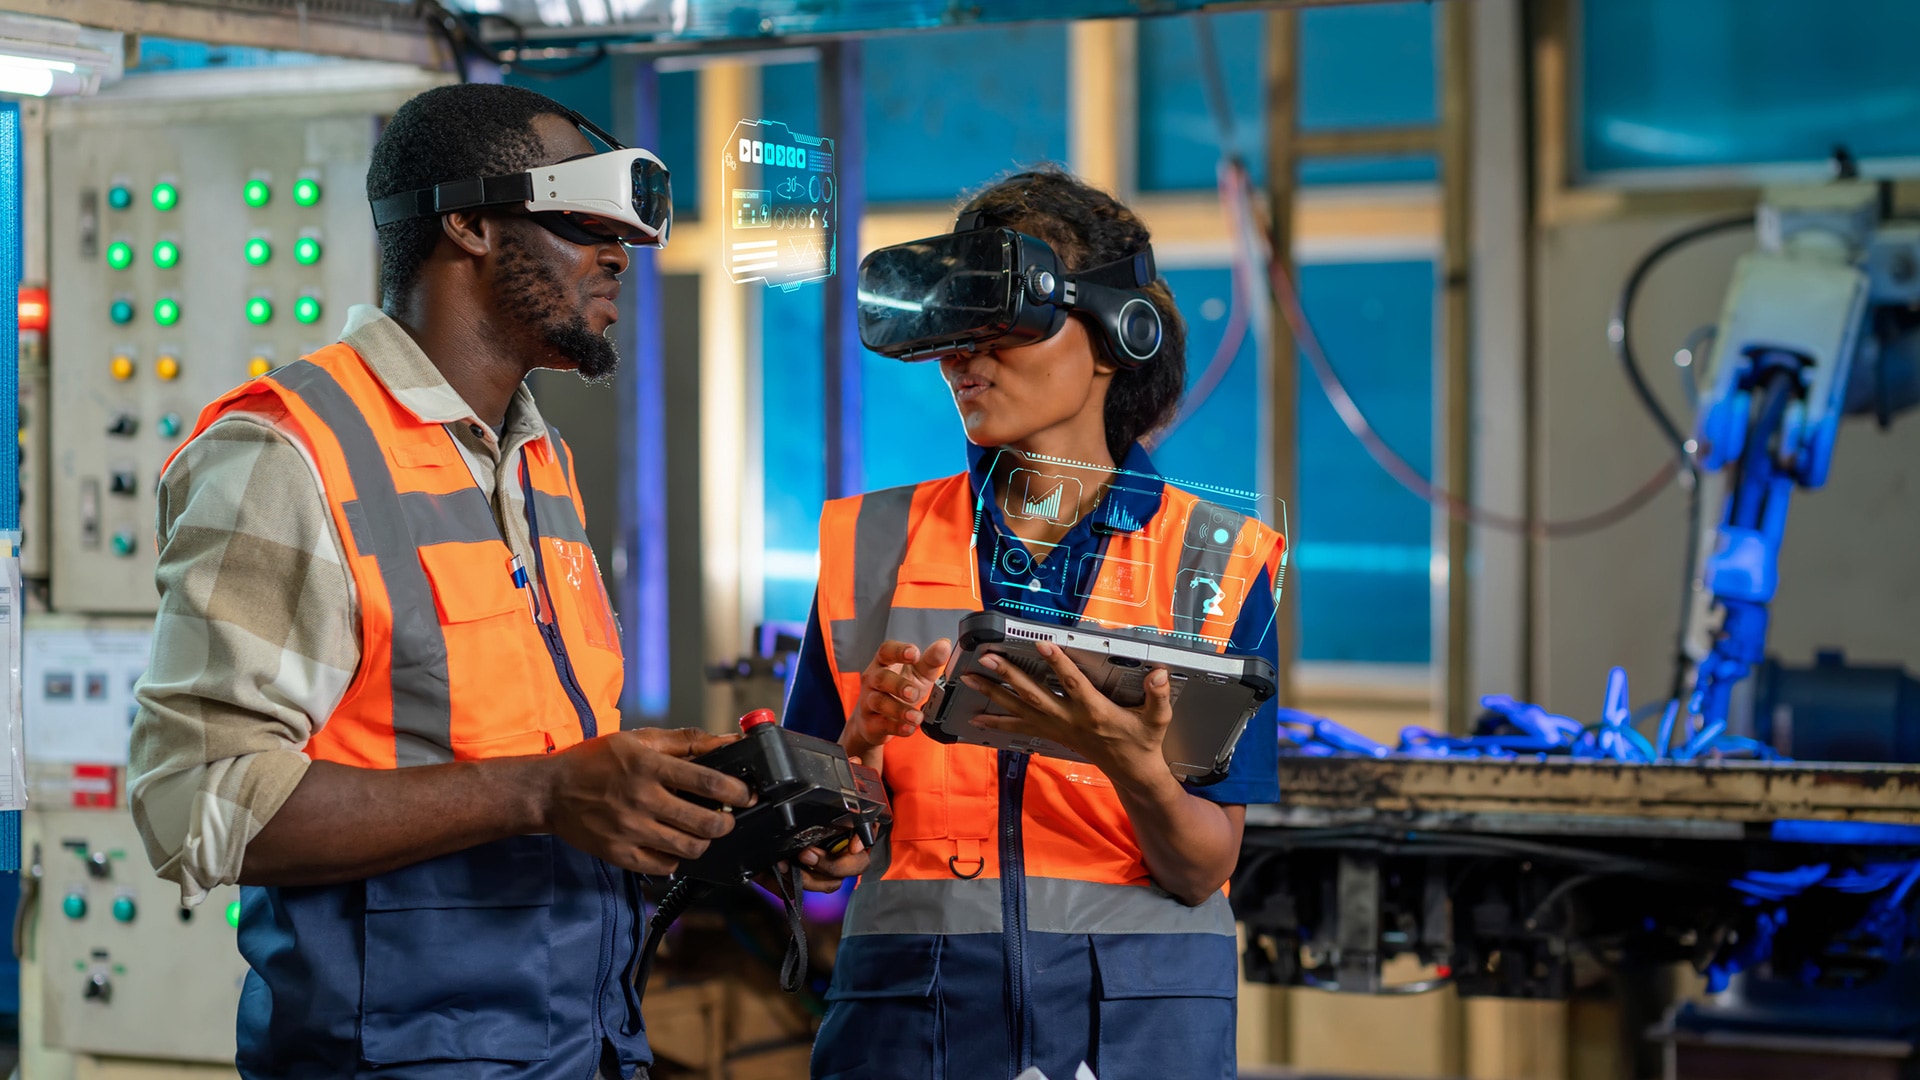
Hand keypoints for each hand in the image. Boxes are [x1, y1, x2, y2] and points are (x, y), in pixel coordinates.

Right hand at [544, 728, 753, 875]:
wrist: (550, 791)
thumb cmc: (596, 761)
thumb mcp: (640, 739)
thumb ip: (687, 740)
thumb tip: (730, 740)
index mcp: (648, 766)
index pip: (707, 781)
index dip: (736, 791)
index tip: (747, 795)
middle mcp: (641, 799)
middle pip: (704, 823)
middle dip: (727, 822)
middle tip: (728, 817)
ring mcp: (630, 830)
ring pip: (688, 849)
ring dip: (704, 842)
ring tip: (702, 831)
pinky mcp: (620, 854)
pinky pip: (664, 867)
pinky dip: (676, 858)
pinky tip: (673, 844)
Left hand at [774, 751, 874, 890]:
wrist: (777, 820)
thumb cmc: (809, 803)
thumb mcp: (823, 788)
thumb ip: (841, 774)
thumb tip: (854, 761)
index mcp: (852, 827)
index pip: (867, 837)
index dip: (862, 842)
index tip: (854, 845)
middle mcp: (844, 851)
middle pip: (854, 867)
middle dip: (831, 864)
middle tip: (807, 853)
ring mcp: (826, 868)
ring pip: (831, 884)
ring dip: (811, 878)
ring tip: (788, 863)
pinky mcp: (805, 878)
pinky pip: (805, 889)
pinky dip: (792, 883)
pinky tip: (780, 871)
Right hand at [843, 639, 952, 760]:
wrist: (876, 721)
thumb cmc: (898, 691)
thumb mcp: (918, 674)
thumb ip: (930, 661)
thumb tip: (944, 645)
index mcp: (884, 663)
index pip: (886, 651)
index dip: (899, 651)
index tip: (914, 653)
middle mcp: (873, 680)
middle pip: (881, 678)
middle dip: (899, 685)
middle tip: (914, 693)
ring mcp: (869, 702)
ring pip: (879, 702)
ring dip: (899, 710)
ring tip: (916, 716)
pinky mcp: (870, 723)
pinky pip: (880, 724)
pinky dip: (896, 727)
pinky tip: (908, 728)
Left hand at [962, 641, 1173, 786]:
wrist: (1131, 771)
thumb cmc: (1142, 741)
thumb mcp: (1157, 719)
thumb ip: (1158, 695)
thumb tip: (1159, 673)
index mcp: (1094, 711)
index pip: (1073, 683)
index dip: (1058, 663)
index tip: (1042, 644)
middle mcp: (1069, 719)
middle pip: (1034, 694)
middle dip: (1008, 676)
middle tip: (987, 659)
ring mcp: (1056, 728)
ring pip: (1019, 709)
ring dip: (992, 694)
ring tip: (970, 679)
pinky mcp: (1051, 734)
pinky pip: (1018, 729)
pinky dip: (996, 723)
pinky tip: (976, 718)